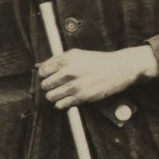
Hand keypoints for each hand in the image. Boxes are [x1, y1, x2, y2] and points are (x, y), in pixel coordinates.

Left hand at [38, 45, 158, 108]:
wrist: (118, 68)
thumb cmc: (98, 61)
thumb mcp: (77, 54)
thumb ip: (58, 60)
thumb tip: (40, 66)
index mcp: (66, 59)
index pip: (42, 71)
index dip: (44, 75)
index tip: (48, 76)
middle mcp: (68, 72)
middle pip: (45, 84)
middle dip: (48, 86)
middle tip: (55, 85)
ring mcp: (74, 85)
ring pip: (51, 96)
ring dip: (53, 96)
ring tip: (60, 93)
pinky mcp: (81, 97)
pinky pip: (61, 104)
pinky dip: (61, 104)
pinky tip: (66, 99)